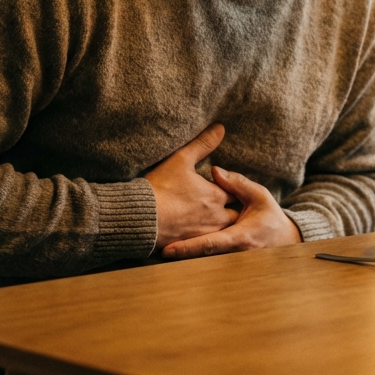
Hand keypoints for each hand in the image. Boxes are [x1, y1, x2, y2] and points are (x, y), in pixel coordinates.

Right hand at [146, 124, 238, 251]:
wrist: (140, 218)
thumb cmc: (160, 188)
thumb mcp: (181, 160)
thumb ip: (203, 143)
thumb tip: (221, 128)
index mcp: (216, 196)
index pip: (235, 191)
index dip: (232, 187)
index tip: (227, 185)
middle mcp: (215, 218)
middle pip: (234, 216)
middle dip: (231, 210)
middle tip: (224, 205)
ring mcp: (203, 235)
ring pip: (222, 232)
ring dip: (220, 226)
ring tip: (212, 220)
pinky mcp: (190, 247)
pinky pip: (205, 245)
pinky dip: (205, 239)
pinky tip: (197, 233)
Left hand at [161, 165, 300, 258]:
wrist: (286, 241)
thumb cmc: (270, 217)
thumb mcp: (259, 196)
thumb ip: (237, 184)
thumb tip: (214, 170)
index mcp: (239, 238)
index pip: (209, 244)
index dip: (188, 248)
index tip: (167, 250)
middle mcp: (232, 254)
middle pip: (200, 258)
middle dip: (179, 255)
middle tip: (154, 250)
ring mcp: (229, 262)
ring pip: (202, 263)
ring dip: (182, 258)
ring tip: (157, 251)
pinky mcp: (227, 264)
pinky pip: (207, 263)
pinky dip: (191, 259)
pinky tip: (173, 254)